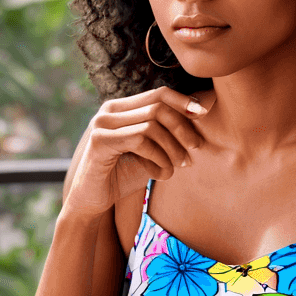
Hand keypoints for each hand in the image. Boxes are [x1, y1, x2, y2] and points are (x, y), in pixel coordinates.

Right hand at [63, 86, 210, 217]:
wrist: (92, 202)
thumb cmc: (124, 175)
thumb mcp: (152, 151)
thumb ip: (169, 133)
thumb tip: (202, 109)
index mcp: (122, 108)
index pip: (159, 94)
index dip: (183, 101)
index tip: (203, 113)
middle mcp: (109, 110)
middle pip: (158, 107)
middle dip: (182, 127)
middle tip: (196, 147)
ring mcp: (102, 124)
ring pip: (152, 124)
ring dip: (173, 147)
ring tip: (181, 165)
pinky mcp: (99, 141)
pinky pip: (140, 140)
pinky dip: (159, 157)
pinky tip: (162, 173)